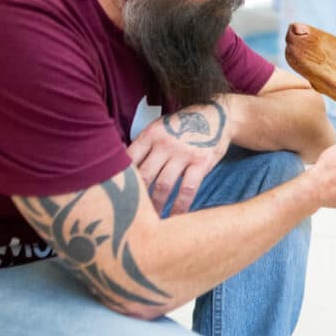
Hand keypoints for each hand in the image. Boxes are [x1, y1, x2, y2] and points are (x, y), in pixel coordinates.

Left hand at [128, 100, 232, 214]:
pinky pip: (187, 189)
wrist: (216, 116)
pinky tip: (175, 216)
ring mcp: (184, 153)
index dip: (122, 178)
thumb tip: (124, 169)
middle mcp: (165, 143)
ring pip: (164, 185)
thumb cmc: (183, 126)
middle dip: (138, 197)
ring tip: (152, 219)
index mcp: (151, 134)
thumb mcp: (161, 127)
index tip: (119, 195)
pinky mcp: (201, 163)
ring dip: (157, 205)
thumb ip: (145, 146)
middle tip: (133, 213)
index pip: (130, 158)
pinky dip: (180, 206)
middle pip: (144, 175)